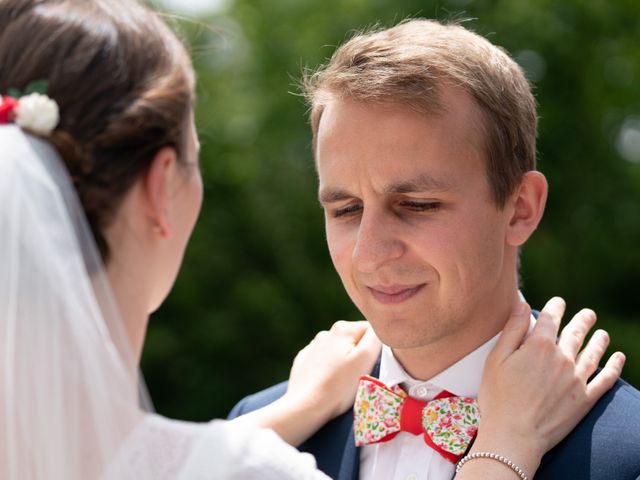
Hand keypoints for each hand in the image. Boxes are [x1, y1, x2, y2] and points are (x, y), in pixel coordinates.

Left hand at [285, 320, 380, 418]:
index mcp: (343, 329)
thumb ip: (376, 337)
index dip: (376, 349)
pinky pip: (324, 362)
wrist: (305, 407)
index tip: (371, 365)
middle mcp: (326, 333)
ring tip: (343, 383)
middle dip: (360, 356)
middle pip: (355, 341)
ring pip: (339, 351)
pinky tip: (328, 383)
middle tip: (358, 376)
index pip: (371, 331)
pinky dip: (329, 369)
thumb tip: (377, 329)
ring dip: (344, 362)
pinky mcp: (304, 362)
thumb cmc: (339, 386)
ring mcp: (312, 347)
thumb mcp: (366, 358)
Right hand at [475, 298, 624, 472]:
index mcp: (538, 346)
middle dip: (582, 321)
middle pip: (576, 333)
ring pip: (593, 353)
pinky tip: (618, 358)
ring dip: (599, 340)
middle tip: (588, 314)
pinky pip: (606, 379)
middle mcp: (562, 358)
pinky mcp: (585, 399)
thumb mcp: (496, 358)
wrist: (515, 434)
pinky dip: (614, 366)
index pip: (551, 318)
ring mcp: (576, 379)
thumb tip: (523, 304)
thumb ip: (512, 329)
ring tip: (602, 333)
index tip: (558, 302)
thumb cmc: (498, 396)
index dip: (555, 308)